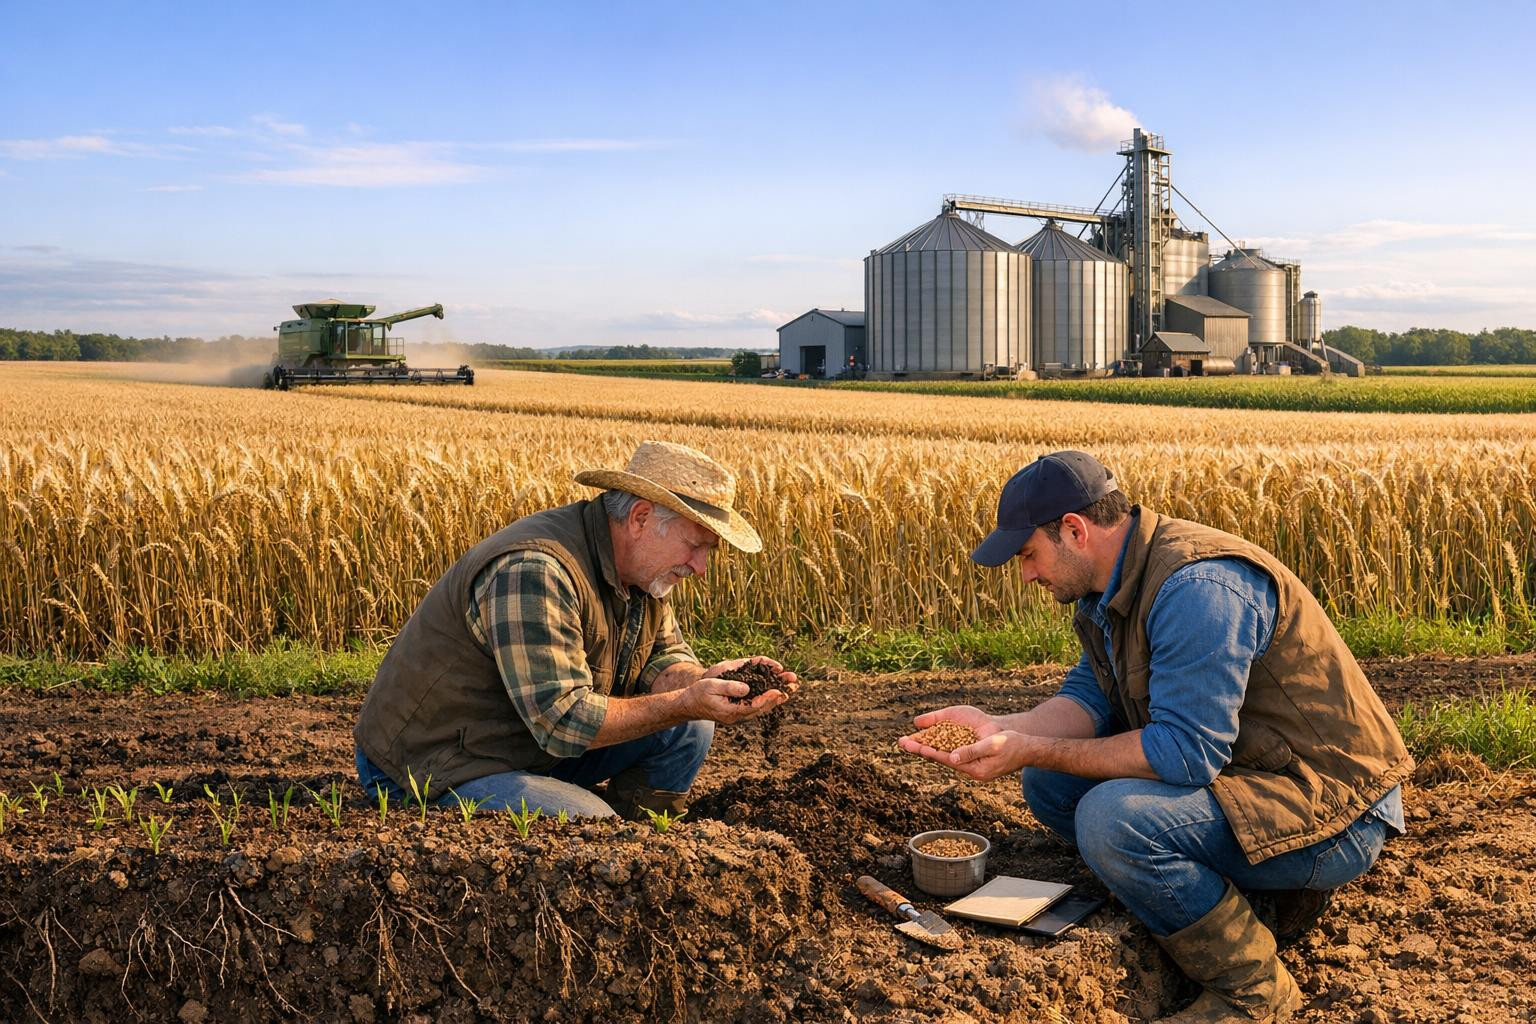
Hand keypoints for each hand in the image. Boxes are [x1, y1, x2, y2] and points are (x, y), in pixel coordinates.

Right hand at [688, 655, 797, 724]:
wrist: (690, 704)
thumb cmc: (699, 693)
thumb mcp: (712, 686)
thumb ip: (729, 687)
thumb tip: (747, 688)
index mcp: (731, 711)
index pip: (754, 706)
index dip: (767, 698)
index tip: (779, 691)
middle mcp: (737, 716)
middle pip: (762, 708)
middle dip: (778, 697)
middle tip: (793, 687)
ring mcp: (739, 715)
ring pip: (762, 708)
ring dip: (777, 698)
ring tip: (790, 688)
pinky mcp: (739, 711)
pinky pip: (757, 706)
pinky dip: (768, 699)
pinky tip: (776, 691)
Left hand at [897, 706, 1027, 780]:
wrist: (1027, 748)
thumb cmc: (1012, 744)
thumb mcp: (992, 745)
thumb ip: (971, 751)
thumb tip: (951, 757)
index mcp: (974, 769)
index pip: (946, 759)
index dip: (929, 751)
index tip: (912, 745)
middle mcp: (970, 769)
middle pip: (941, 758)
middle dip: (922, 749)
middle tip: (901, 742)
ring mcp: (971, 765)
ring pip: (945, 755)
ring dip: (928, 747)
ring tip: (909, 741)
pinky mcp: (973, 759)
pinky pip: (952, 752)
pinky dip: (940, 745)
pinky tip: (929, 740)